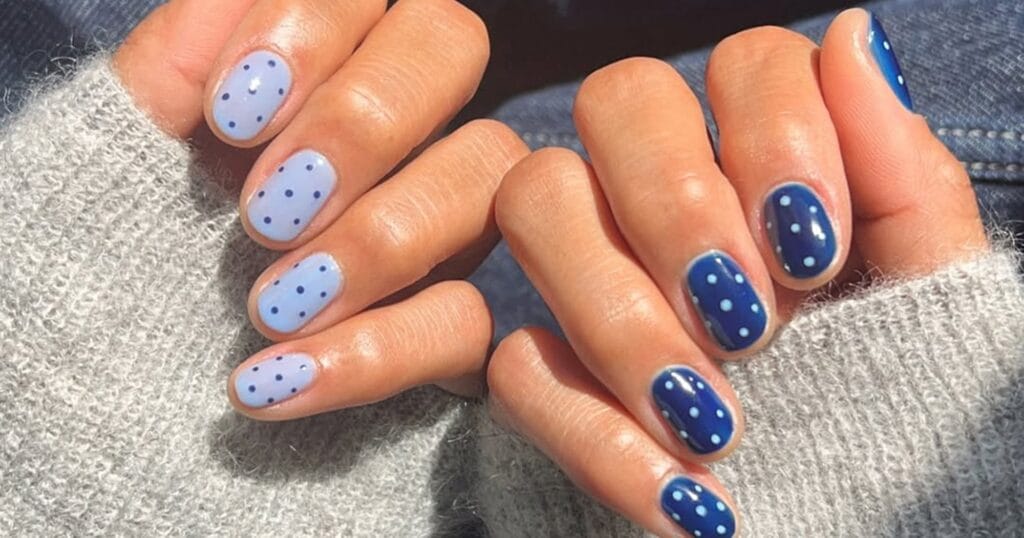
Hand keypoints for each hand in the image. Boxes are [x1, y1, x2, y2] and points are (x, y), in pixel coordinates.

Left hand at [113, 0, 527, 418]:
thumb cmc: (118, 242)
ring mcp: (438, 220)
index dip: (320, 32)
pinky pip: (467, 322)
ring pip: (486, 180)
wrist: (118, 370)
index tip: (230, 118)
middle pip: (454, 45)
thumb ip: (179, 61)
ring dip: (380, 243)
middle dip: (361, 123)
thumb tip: (243, 11)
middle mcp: (398, 124)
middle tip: (265, 211)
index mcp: (323, 63)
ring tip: (269, 308)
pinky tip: (277, 379)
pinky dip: (374, 352)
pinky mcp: (448, 323)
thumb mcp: (123, 144)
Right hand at [486, 9, 985, 536]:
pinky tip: (680, 495)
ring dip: (619, 312)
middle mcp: (674, 204)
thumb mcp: (930, 303)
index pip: (741, 63)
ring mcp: (598, 282)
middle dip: (676, 201)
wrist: (866, 532)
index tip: (814, 256)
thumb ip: (902, 175)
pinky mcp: (548, 378)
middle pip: (616, 99)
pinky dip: (593, 434)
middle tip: (747, 321)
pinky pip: (513, 364)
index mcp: (773, 173)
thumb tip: (849, 28)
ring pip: (534, 199)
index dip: (773, 135)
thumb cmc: (908, 418)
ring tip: (713, 422)